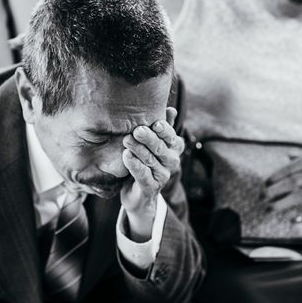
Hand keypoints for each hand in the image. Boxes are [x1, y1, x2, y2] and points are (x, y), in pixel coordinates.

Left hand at [120, 107, 184, 239]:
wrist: (138, 194)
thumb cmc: (145, 162)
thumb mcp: (153, 144)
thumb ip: (162, 128)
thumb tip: (171, 108)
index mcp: (174, 148)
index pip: (171, 137)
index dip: (165, 130)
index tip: (156, 123)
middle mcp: (171, 162)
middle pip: (160, 148)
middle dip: (149, 138)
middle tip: (137, 130)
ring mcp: (162, 175)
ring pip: (150, 160)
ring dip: (138, 149)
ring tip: (126, 140)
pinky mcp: (151, 187)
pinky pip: (143, 174)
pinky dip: (134, 165)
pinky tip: (126, 156)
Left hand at [262, 143, 301, 230]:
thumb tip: (288, 156)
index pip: (290, 169)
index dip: (275, 177)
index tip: (265, 183)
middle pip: (291, 183)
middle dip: (274, 191)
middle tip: (262, 198)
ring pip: (301, 196)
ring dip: (284, 203)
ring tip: (271, 208)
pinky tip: (294, 219)